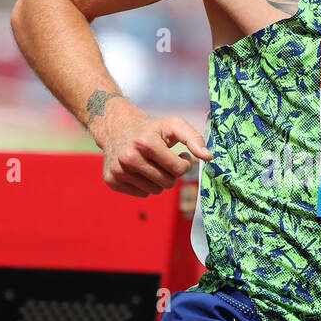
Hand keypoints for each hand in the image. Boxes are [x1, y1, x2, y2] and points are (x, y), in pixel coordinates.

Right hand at [98, 107, 212, 197]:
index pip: (178, 169)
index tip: (181, 156)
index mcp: (145, 143)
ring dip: (158, 180)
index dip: (184, 164)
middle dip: (171, 174)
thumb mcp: (174, 126)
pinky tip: (140, 170)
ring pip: (154, 191)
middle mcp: (128, 157)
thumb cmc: (151, 129)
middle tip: (165, 161)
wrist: (117, 128)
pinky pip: (141, 194)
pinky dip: (145, 184)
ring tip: (152, 164)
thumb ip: (194, 139)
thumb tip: (209, 157)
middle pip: (167, 183)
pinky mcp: (111, 181)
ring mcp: (118, 170)